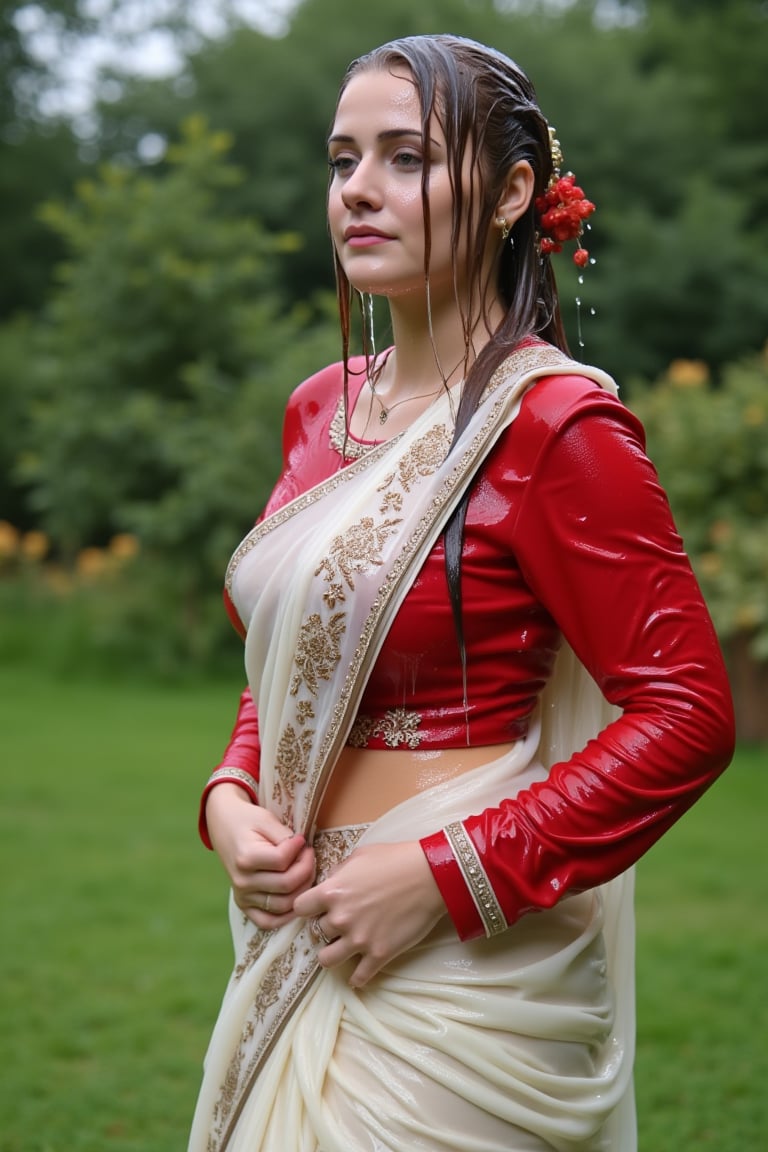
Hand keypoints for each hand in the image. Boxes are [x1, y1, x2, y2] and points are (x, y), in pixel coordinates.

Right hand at [205, 784, 315, 928]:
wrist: (225, 827)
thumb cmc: (248, 821)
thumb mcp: (266, 820)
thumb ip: (285, 838)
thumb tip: (303, 852)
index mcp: (245, 858)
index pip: (283, 862)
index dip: (300, 850)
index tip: (302, 840)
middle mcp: (242, 881)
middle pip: (286, 885)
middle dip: (307, 869)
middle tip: (309, 855)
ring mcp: (242, 896)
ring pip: (283, 905)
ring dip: (302, 889)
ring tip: (305, 871)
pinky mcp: (244, 905)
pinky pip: (268, 922)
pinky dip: (286, 916)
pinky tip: (297, 897)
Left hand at [293, 841, 445, 987]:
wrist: (431, 876)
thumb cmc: (396, 860)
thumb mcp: (359, 856)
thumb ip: (339, 873)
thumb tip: (330, 884)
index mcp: (332, 892)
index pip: (299, 908)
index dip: (307, 907)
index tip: (316, 907)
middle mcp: (340, 918)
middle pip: (317, 932)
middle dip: (328, 927)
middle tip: (343, 922)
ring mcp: (359, 939)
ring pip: (327, 960)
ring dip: (334, 953)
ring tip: (344, 948)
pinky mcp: (379, 955)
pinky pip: (358, 978)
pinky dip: (357, 976)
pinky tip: (361, 969)